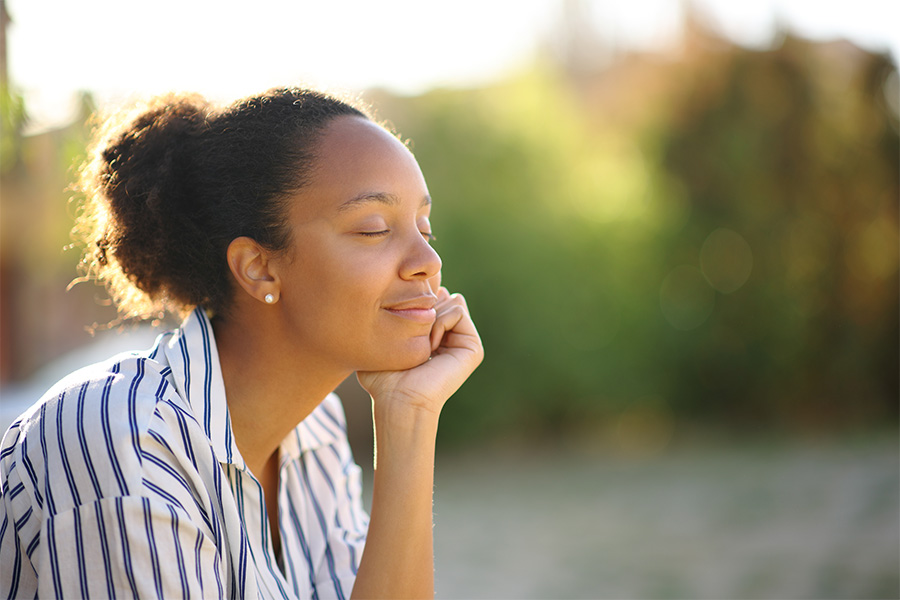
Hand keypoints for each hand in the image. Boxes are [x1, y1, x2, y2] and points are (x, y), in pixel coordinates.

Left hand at [357, 287, 483, 418]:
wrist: (399, 399)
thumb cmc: (384, 377)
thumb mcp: (383, 339)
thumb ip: (393, 315)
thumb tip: (405, 294)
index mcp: (434, 336)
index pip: (433, 297)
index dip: (416, 302)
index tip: (402, 325)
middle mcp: (452, 337)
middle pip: (444, 295)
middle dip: (425, 307)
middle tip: (412, 334)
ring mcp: (464, 342)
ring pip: (453, 300)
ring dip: (432, 316)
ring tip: (422, 342)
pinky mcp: (473, 348)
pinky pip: (458, 311)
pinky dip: (441, 322)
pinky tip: (431, 345)